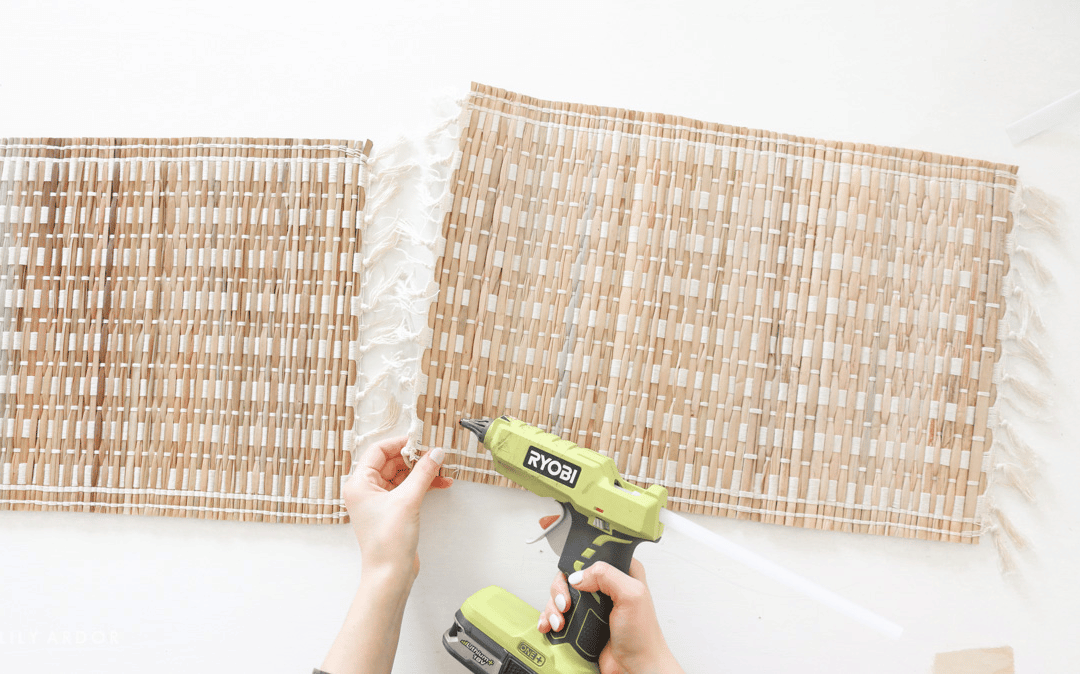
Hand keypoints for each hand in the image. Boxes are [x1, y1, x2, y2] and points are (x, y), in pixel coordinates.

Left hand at [323, 437, 452, 673]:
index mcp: (359, 483)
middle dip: (416, 458)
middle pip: (391, 462)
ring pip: (402, 476)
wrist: (390, 574)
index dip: (401, 444)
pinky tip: (441, 484)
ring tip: (443, 471)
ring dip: (422, 472)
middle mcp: (366, 490)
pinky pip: (407, 489)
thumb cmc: (388, 541)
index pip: (379, 451)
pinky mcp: (391, 511)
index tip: (422, 442)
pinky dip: (423, 485)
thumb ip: (423, 472)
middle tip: (437, 456)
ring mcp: (378, 501)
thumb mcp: (408, 500)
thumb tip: (437, 452)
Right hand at [538, 559, 683, 673]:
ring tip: (559, 621)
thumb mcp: (632, 595)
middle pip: (570, 575)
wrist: (635, 669)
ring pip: (560, 595)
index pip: (592, 555)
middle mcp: (604, 587)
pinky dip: (548, 618)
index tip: (571, 574)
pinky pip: (557, 614)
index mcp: (621, 572)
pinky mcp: (581, 622)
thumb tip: (577, 576)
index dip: (577, 561)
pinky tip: (549, 626)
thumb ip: (606, 575)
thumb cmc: (643, 637)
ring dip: (553, 607)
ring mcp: (591, 605)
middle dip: (560, 589)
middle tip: (565, 604)